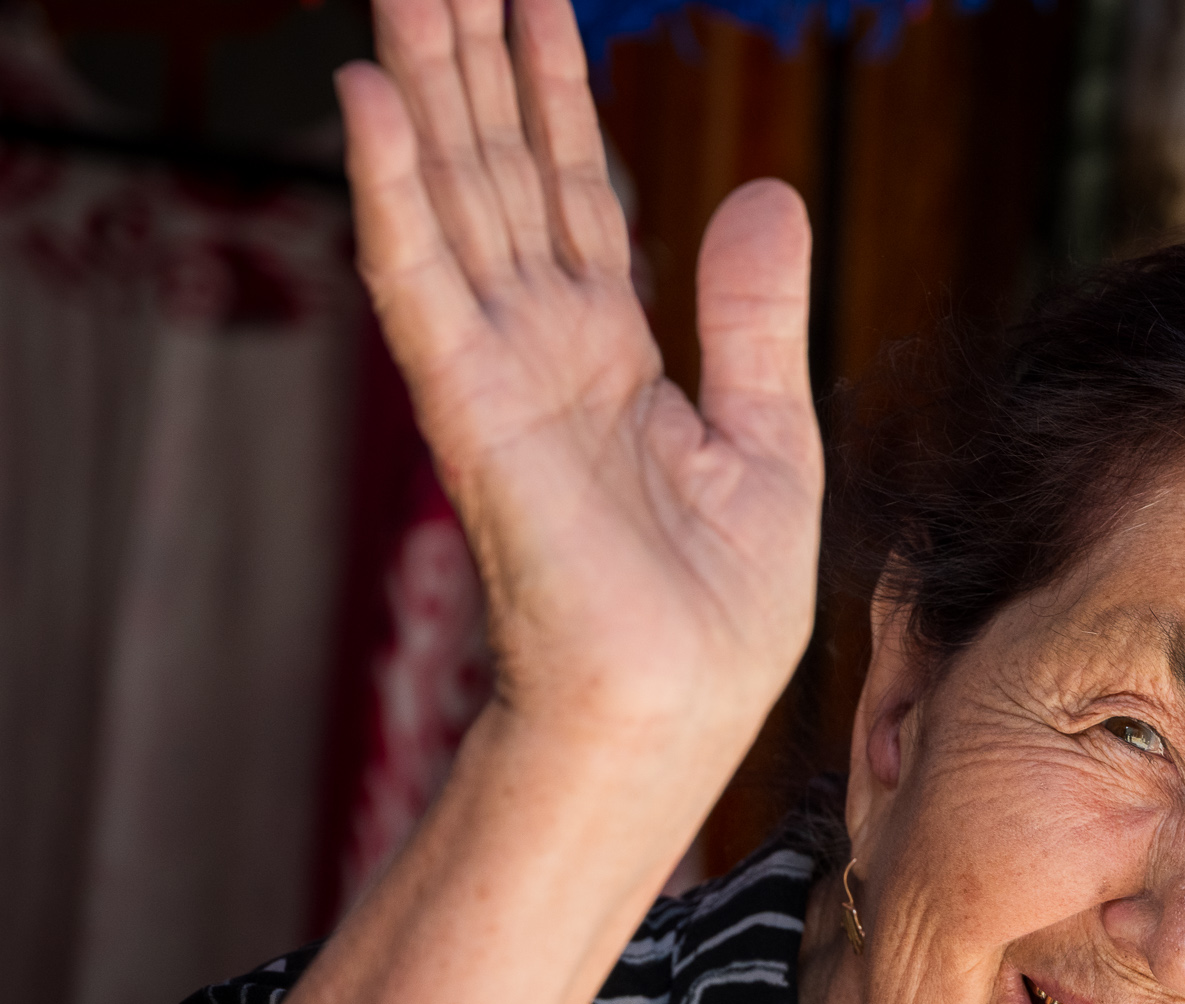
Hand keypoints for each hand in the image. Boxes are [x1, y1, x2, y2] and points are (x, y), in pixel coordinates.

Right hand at [336, 0, 819, 752]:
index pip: (573, 195)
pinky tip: (376, 95)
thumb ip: (755, 313)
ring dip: (427, 86)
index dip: (555, 98)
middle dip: (475, 61)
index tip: (537, 3)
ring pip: (452, 197)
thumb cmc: (718, 610)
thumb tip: (767, 188)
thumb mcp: (769, 436)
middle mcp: (543, 347)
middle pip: (499, 171)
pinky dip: (394, 188)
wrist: (679, 711)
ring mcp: (498, 373)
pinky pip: (422, 281)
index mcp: (612, 352)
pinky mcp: (471, 411)